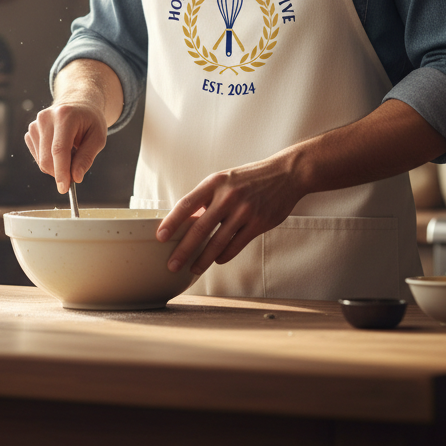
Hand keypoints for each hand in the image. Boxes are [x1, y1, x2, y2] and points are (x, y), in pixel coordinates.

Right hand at [25, 101, 106, 193]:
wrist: (78, 104)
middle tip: (75, 173)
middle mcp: (45, 118)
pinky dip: (50, 161)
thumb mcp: (98, 138)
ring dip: (57, 166)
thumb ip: (86, 158)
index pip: (59, 149)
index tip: (64, 188)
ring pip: (41, 161)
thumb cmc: (90, 121)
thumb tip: (75, 178)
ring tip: (71, 152)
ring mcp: (35, 124)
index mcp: (64, 116)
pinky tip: (60, 149)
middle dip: (61, 173)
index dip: (61, 171)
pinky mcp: (30, 132)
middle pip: (47, 158)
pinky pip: (38, 157)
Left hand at [156, 147, 308, 275]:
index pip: (186, 204)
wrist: (285, 175)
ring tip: (193, 270)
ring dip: (202, 260)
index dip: (171, 222)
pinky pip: (235, 245)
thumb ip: (207, 199)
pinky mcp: (258, 223)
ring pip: (217, 242)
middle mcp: (227, 196)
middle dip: (183, 250)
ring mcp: (244, 211)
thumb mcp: (225, 180)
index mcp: (215, 183)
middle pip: (199, 228)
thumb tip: (187, 222)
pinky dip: (223, 256)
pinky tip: (217, 260)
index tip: (160, 237)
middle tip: (172, 264)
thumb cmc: (249, 179)